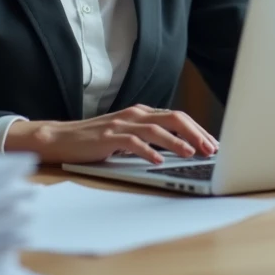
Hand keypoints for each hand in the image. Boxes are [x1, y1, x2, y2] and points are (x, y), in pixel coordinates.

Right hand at [4, 104, 218, 164]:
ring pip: (157, 129)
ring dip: (177, 142)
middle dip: (195, 133)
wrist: (61, 138)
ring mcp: (122, 124)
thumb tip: (180, 149)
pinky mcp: (108, 137)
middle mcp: (135, 114)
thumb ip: (150, 136)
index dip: (198, 129)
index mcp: (142, 113)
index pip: (178, 117)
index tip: (213, 144)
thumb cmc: (96, 140)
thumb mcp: (128, 134)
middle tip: (210, 150)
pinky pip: (133, 143)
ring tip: (191, 154)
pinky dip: (148, 151)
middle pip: (174, 118)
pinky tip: (158, 162)